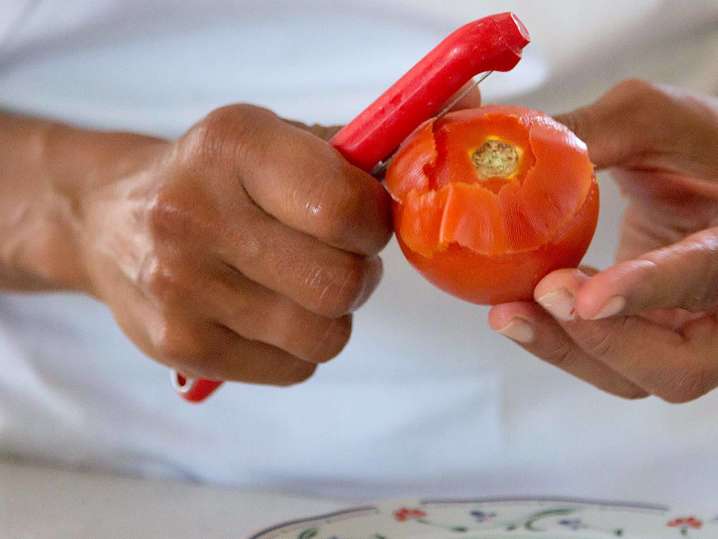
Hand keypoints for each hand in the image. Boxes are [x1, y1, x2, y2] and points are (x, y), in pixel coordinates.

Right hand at [78, 105, 391, 385]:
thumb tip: (413, 185)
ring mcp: (181, 289)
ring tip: (302, 286)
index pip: (343, 208)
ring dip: (332, 315)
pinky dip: (299, 347)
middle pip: (340, 284)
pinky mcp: (179, 347)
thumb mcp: (266, 139)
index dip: (375, 223)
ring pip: (325, 336)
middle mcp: (196, 216)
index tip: (364, 220)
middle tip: (341, 257)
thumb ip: (344, 158)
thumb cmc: (211, 179)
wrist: (106, 221)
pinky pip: (294, 369)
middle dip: (360, 274)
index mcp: (232, 147)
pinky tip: (269, 314)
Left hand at [489, 79, 717, 402]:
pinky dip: (562, 340)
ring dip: (567, 349)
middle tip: (541, 297)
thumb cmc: (691, 142)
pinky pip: (609, 360)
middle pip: (680, 365)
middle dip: (602, 340)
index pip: (707, 275)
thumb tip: (511, 150)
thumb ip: (594, 132)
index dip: (647, 290)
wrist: (706, 178)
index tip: (585, 298)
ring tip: (508, 313)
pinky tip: (523, 306)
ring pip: (638, 376)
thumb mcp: (653, 119)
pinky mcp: (653, 334)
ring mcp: (692, 328)